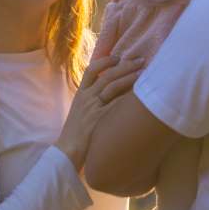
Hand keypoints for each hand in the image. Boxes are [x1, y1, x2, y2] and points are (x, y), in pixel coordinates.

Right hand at [55, 56, 144, 170]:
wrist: (66, 152)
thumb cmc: (76, 134)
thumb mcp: (81, 112)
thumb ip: (92, 100)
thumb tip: (109, 92)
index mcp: (80, 94)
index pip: (92, 70)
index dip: (106, 61)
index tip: (119, 56)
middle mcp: (86, 98)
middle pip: (106, 75)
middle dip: (125, 65)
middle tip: (140, 60)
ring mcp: (92, 108)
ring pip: (112, 86)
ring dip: (128, 77)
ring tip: (142, 71)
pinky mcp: (99, 120)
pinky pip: (115, 104)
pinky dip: (127, 97)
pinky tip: (138, 93)